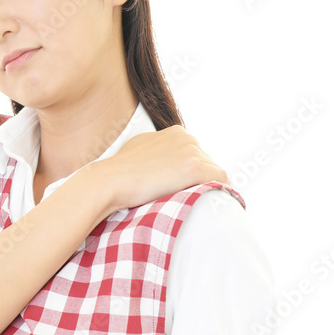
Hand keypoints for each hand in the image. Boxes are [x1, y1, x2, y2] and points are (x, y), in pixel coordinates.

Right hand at [96, 125, 229, 212]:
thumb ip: (157, 150)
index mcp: (176, 132)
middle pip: (206, 162)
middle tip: (190, 197)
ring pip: (213, 172)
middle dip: (200, 179)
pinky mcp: (195, 168)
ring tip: (198, 202)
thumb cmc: (120, 169)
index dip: (191, 172)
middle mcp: (187, 138)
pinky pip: (221, 179)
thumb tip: (163, 163)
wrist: (112, 179)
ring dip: (207, 186)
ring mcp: (191, 151)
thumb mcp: (141, 148)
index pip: (195, 154)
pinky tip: (213, 202)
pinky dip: (220, 190)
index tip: (185, 187)